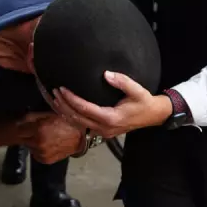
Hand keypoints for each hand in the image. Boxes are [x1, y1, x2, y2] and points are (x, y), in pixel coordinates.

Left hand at [18, 112, 84, 163]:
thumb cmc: (66, 122)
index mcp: (38, 129)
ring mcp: (41, 153)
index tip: (25, 124)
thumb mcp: (49, 114)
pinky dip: (37, 149)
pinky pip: (35, 154)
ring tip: (42, 137)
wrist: (80, 137)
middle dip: (26, 134)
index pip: (19, 129)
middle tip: (34, 130)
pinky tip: (45, 144)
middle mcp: (38, 143)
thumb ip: (33, 116)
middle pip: (22, 139)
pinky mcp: (45, 160)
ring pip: (28, 147)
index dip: (22, 126)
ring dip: (32, 142)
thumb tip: (19, 119)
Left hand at [50, 71, 172, 138]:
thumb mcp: (137, 90)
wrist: (153, 116)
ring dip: (65, 112)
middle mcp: (104, 128)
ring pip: (77, 124)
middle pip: (77, 118)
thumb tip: (106, 74)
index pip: (84, 108)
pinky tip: (64, 109)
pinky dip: (71, 118)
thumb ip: (122, 81)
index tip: (61, 88)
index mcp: (111, 118)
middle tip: (53, 91)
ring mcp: (103, 132)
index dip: (71, 98)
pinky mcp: (102, 132)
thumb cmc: (144, 102)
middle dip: (63, 105)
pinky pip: (82, 126)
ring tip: (54, 99)